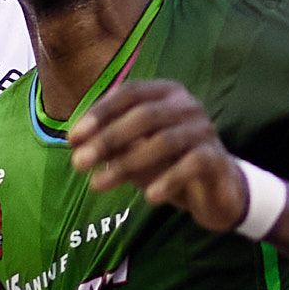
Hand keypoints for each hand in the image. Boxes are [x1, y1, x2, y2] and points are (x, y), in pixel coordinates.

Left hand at [68, 78, 247, 228]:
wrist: (216, 189)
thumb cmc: (168, 162)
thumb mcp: (135, 150)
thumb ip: (110, 143)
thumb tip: (76, 144)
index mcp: (165, 93)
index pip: (129, 93)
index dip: (99, 113)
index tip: (72, 138)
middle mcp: (187, 105)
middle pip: (144, 116)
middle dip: (107, 139)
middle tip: (78, 163)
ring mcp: (204, 129)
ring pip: (164, 141)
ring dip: (127, 164)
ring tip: (97, 184)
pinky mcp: (216, 157)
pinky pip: (191, 164)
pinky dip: (168, 180)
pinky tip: (148, 197)